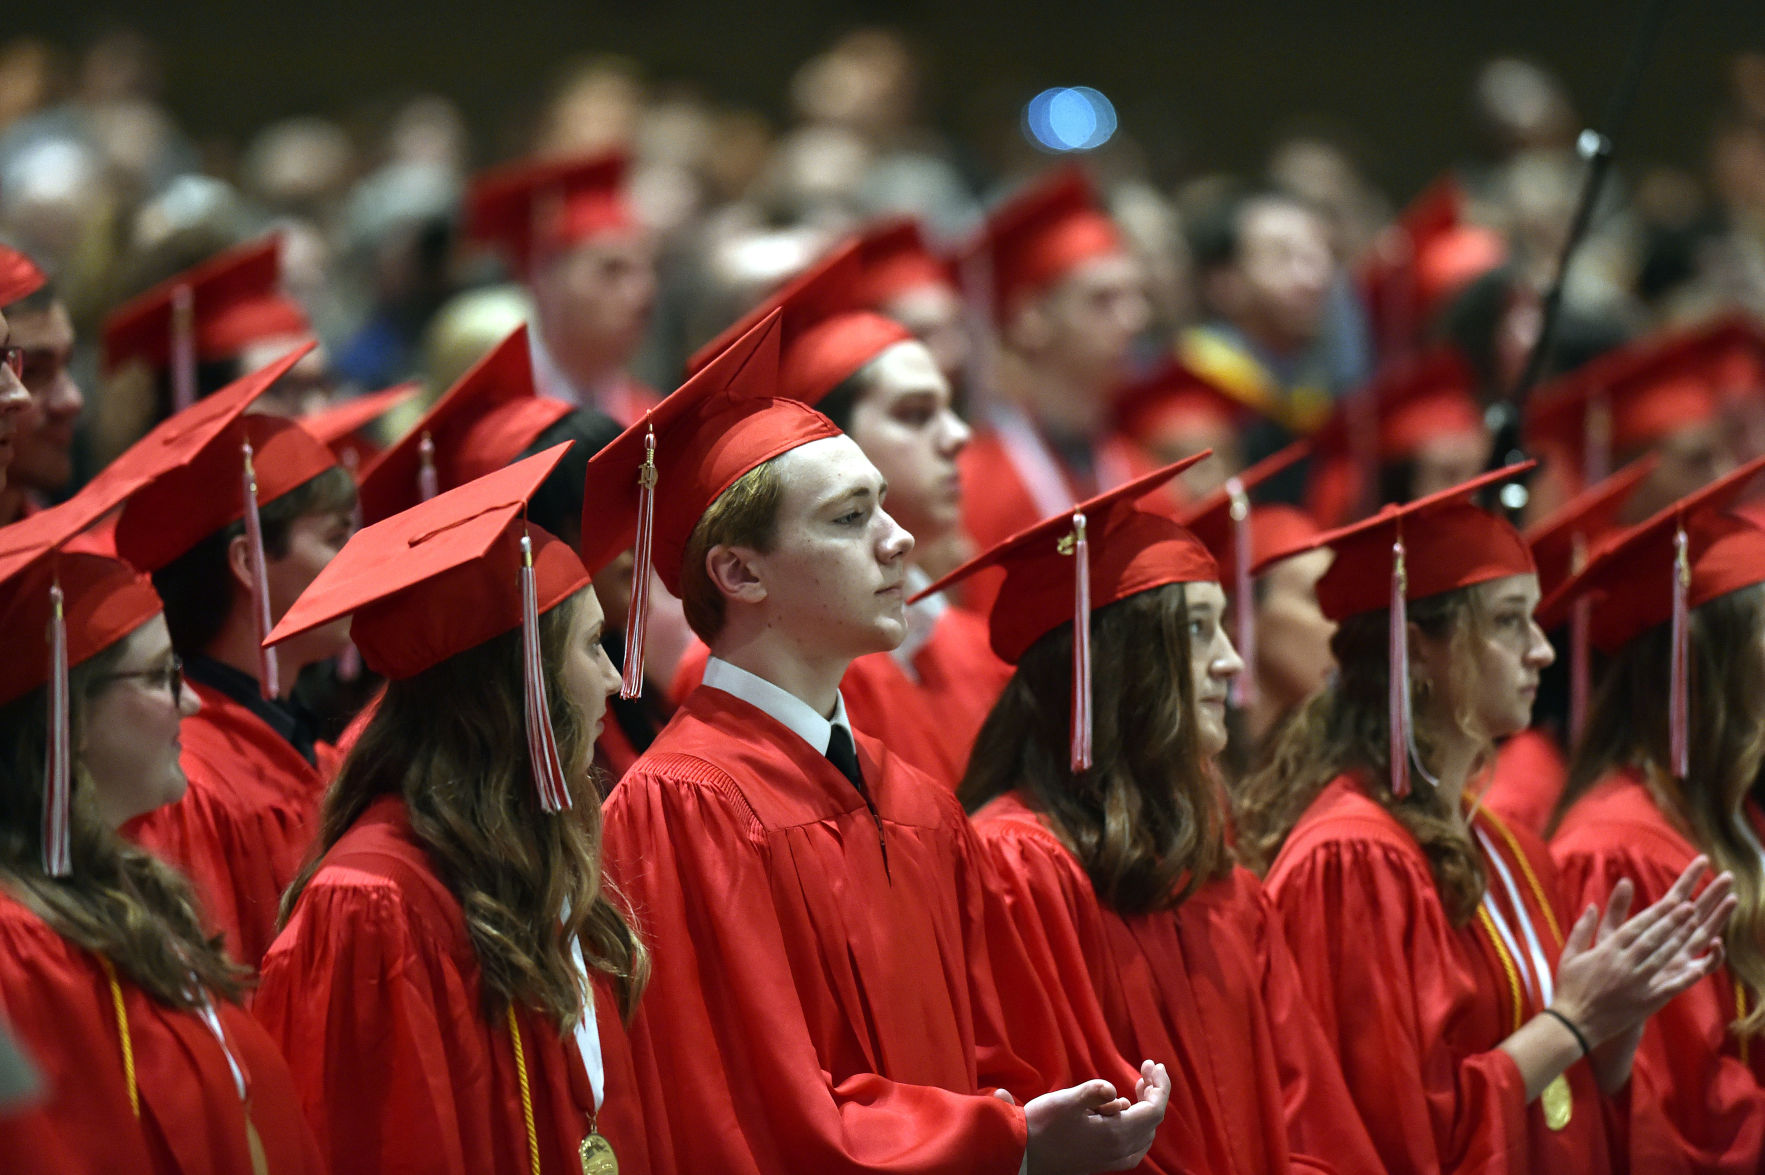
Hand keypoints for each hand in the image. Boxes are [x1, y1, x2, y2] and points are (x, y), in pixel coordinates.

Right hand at [1025, 1061, 1169, 1174]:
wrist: (1024, 1156)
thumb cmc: (1042, 1126)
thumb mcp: (1066, 1101)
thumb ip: (1094, 1092)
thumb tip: (1114, 1089)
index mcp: (1116, 1134)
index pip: (1155, 1110)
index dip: (1160, 1086)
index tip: (1154, 1065)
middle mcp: (1119, 1151)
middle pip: (1152, 1121)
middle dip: (1153, 1093)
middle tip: (1145, 1070)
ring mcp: (1112, 1160)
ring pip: (1145, 1134)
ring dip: (1145, 1108)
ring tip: (1136, 1087)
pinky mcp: (1103, 1163)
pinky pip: (1134, 1145)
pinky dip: (1137, 1125)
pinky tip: (1122, 1112)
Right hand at [1552, 857, 1734, 1049]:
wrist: (1574, 1024)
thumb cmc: (1569, 987)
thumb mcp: (1570, 955)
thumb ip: (1582, 928)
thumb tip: (1592, 905)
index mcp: (1606, 951)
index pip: (1636, 927)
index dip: (1657, 913)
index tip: (1673, 901)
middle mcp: (1624, 965)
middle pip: (1654, 939)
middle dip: (1673, 922)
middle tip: (1691, 907)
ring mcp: (1638, 984)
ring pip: (1663, 958)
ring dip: (1680, 941)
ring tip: (1695, 927)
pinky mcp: (1647, 1002)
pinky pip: (1670, 988)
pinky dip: (1685, 977)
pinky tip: (1698, 967)